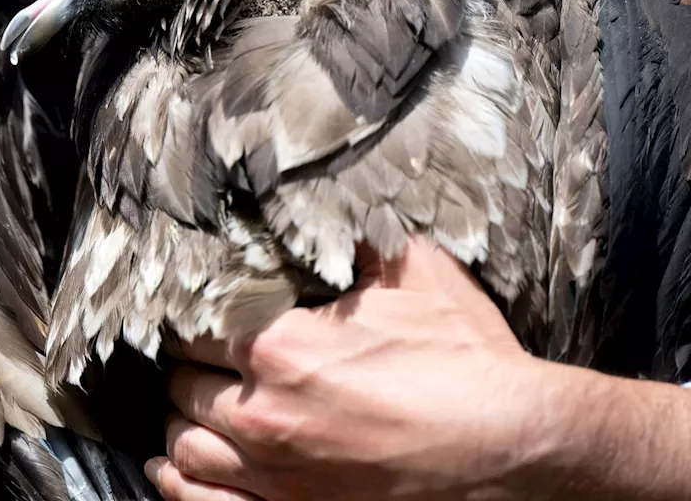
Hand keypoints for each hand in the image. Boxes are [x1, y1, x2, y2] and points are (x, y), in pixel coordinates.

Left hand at [148, 236, 574, 499]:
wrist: (513, 447)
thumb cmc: (468, 363)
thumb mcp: (419, 273)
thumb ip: (361, 243)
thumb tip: (337, 216)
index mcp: (282, 346)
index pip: (196, 324)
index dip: (200, 313)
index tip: (211, 311)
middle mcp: (263, 414)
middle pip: (185, 385)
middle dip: (194, 366)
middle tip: (212, 356)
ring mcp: (275, 475)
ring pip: (185, 447)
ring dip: (186, 421)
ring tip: (199, 406)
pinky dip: (181, 484)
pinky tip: (177, 469)